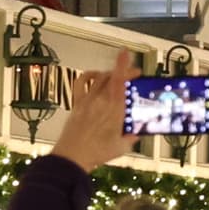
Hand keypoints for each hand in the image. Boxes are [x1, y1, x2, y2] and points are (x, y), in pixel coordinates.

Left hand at [50, 60, 133, 174]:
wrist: (73, 156)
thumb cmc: (97, 152)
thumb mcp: (121, 146)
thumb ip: (130, 137)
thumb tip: (135, 134)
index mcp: (115, 108)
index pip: (120, 80)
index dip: (123, 65)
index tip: (126, 53)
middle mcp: (101, 100)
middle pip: (112, 76)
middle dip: (124, 70)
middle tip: (133, 74)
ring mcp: (87, 100)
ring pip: (99, 77)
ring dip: (109, 73)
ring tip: (116, 76)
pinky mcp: (77, 103)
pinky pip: (81, 83)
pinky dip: (87, 76)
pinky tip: (93, 77)